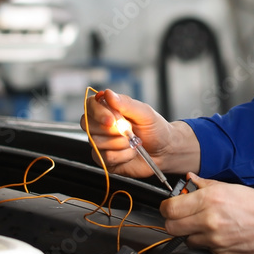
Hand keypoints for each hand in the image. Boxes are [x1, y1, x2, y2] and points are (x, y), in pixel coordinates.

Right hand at [83, 89, 199, 177]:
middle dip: (112, 130)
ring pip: (97, 143)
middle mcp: (101, 125)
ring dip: (120, 143)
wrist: (164, 150)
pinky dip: (123, 156)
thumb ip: (126, 104)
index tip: (111, 120)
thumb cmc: (155, 129)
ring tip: (133, 142)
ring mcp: (101, 143)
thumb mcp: (145, 113)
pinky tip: (131, 153)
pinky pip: (105, 158)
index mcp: (109, 109)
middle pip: (89, 125)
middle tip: (129, 130)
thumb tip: (108, 93)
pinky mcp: (105, 159)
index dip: (98, 113)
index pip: (90, 105)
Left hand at [160, 174, 253, 253]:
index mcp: (209, 200)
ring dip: (191, 233)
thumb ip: (206, 184)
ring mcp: (214, 240)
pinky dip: (207, 243)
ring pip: (186, 240)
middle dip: (174, 221)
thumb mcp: (231, 187)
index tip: (170, 206)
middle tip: (183, 216)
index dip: (167, 207)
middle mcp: (208, 221)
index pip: (170, 208)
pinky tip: (220, 235)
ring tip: (206, 225)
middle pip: (171, 227)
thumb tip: (190, 179)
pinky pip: (204, 249)